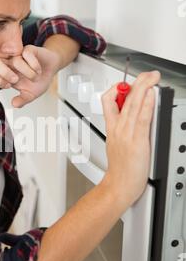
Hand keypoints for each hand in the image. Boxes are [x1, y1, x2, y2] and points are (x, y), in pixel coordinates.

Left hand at [0, 45, 60, 107]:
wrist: (51, 69)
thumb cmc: (39, 81)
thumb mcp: (31, 94)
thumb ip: (22, 100)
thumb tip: (14, 105)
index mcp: (6, 74)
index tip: (9, 86)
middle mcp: (10, 64)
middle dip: (5, 73)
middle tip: (16, 80)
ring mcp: (19, 56)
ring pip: (16, 61)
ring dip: (28, 73)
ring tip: (35, 77)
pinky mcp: (28, 49)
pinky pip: (27, 54)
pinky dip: (34, 64)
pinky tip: (39, 70)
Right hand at [101, 71, 160, 207]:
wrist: (118, 187)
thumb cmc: (120, 170)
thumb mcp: (115, 144)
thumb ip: (122, 129)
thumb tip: (132, 117)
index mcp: (112, 128)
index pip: (108, 100)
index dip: (117, 87)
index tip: (129, 82)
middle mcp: (118, 128)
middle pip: (124, 98)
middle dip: (137, 81)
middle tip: (147, 74)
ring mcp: (127, 134)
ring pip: (133, 105)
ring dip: (143, 87)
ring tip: (151, 78)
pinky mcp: (137, 142)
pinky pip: (142, 119)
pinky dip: (147, 105)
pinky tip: (152, 96)